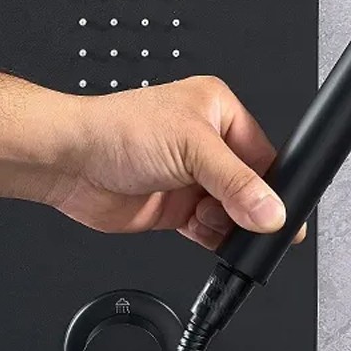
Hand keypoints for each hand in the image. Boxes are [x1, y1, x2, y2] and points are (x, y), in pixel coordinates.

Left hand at [50, 76, 294, 248]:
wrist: (69, 163)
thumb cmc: (118, 131)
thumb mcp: (191, 149)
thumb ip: (237, 184)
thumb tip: (272, 211)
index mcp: (219, 111)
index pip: (264, 154)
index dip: (274, 185)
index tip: (282, 213)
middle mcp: (208, 144)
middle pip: (251, 187)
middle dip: (250, 208)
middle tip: (249, 221)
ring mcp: (192, 178)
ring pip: (233, 212)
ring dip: (229, 225)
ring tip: (210, 219)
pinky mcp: (178, 208)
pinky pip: (211, 230)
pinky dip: (213, 239)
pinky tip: (202, 232)